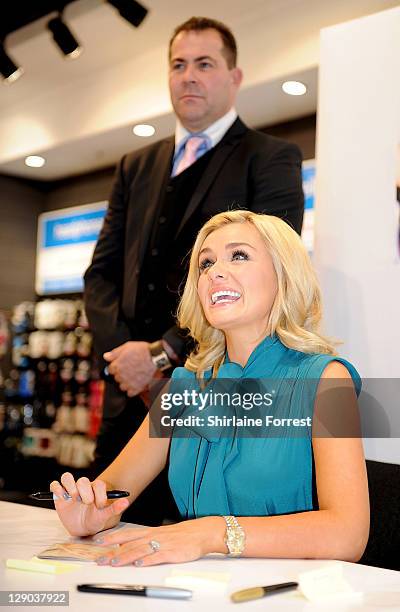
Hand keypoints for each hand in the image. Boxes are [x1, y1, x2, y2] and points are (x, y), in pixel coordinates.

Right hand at [50, 473, 129, 536]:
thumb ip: (114, 508)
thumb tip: (126, 501)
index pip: (98, 484)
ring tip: (74, 498)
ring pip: (67, 477)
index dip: (100, 493)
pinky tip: (63, 498)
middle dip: (85, 492)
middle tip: (87, 503)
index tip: (100, 506)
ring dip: (71, 486)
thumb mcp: (104, 516)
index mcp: (95, 489)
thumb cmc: (95, 520)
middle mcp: (82, 487)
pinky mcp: (59, 496)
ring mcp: (70, 490)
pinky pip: (54, 485)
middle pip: (82, 480)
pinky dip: (57, 489)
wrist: (82, 529)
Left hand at [92, 516, 225, 566]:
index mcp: (151, 531)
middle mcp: (154, 536)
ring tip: (114, 562)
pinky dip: (147, 560)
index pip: (127, 533)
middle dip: (113, 550)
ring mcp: (163, 544)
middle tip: (100, 558)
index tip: (98, 541)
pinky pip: (157, 556)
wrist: (202, 532)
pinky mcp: (172, 552)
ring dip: (126, 556)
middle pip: (130, 543)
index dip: (112, 537)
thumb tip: (129, 545)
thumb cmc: (182, 534)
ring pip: (140, 550)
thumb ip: (146, 539)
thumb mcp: (162, 534)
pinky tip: (139, 564)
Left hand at [104, 341, 155, 396]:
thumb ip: (115, 353)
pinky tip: (136, 384)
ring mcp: (128, 383)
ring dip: (126, 383)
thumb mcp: (127, 346)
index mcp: (117, 365)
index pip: (110, 370)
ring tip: (133, 377)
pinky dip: (132, 390)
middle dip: (121, 374)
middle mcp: (121, 375)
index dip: (116, 366)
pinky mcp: (136, 388)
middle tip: (129, 369)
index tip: (121, 365)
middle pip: (116, 378)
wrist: (155, 357)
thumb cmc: (143, 351)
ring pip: (122, 386)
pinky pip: (130, 393)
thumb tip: (106, 356)